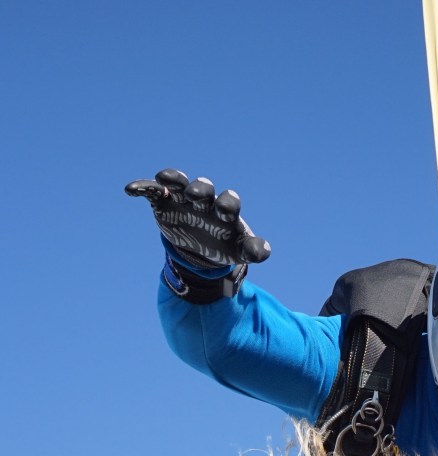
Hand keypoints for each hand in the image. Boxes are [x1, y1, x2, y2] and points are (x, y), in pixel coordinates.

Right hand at [125, 168, 270, 269]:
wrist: (200, 247)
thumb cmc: (223, 244)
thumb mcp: (239, 251)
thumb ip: (252, 250)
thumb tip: (265, 252)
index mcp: (224, 212)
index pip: (228, 202)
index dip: (227, 203)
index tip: (224, 209)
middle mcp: (205, 201)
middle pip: (204, 189)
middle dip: (200, 190)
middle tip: (195, 196)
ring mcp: (183, 199)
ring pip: (179, 183)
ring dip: (174, 180)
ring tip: (165, 180)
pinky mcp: (163, 202)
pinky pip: (152, 191)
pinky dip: (142, 187)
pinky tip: (131, 190)